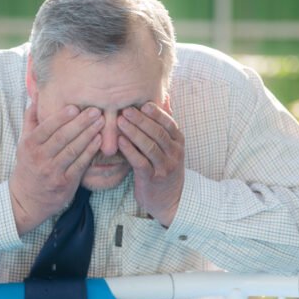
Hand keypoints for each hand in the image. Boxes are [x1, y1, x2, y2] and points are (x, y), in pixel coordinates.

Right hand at [9, 103, 102, 234]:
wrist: (27, 199)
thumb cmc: (28, 166)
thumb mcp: (23, 143)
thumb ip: (31, 120)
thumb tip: (37, 96)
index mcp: (30, 146)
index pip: (47, 128)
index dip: (62, 117)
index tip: (76, 107)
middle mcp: (40, 158)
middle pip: (63, 137)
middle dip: (81, 123)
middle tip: (96, 111)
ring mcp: (53, 172)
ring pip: (73, 150)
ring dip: (89, 135)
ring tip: (101, 122)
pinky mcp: (65, 183)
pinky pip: (80, 164)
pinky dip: (90, 152)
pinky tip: (99, 141)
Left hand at [118, 100, 184, 226]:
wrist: (171, 200)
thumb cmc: (165, 168)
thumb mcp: (170, 147)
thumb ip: (165, 125)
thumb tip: (166, 98)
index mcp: (178, 143)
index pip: (169, 123)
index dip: (156, 113)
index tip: (143, 103)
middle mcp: (174, 154)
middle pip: (158, 133)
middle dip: (142, 120)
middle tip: (126, 109)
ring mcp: (164, 167)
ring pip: (149, 146)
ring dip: (133, 132)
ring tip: (120, 121)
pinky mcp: (152, 179)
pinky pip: (140, 162)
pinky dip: (130, 150)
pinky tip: (120, 141)